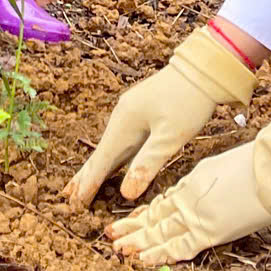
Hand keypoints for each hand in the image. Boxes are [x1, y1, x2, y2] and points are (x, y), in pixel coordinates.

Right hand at [66, 27, 256, 207]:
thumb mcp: (170, 136)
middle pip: (101, 153)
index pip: (102, 160)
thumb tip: (125, 194)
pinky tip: (111, 165)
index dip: (89, 183)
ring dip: (97, 168)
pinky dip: (112, 158)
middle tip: (68, 197)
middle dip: (86, 176)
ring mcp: (130, 114)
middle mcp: (122, 117)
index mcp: (125, 123)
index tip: (75, 203)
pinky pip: (121, 142)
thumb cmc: (188, 101)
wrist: (202, 68)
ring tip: (81, 185)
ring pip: (110, 148)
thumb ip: (147, 164)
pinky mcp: (141, 114)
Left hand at [108, 75, 270, 265]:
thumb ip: (207, 183)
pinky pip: (180, 246)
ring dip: (139, 241)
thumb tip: (202, 192)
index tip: (131, 220)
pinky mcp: (210, 232)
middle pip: (155, 217)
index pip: (163, 202)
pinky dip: (160, 254)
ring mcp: (198, 216)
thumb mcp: (223, 168)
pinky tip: (143, 259)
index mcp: (193, 181)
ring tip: (118, 248)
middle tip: (110, 235)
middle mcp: (190, 198)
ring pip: (160, 232)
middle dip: (133, 227)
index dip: (144, 213)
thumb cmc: (256, 166)